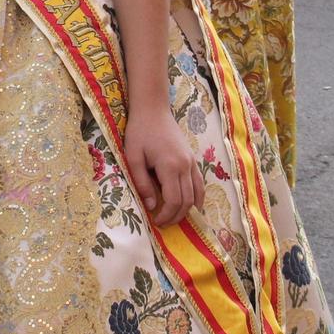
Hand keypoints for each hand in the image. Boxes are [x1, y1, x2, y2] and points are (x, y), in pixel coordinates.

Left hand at [124, 103, 203, 227]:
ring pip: (196, 194)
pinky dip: (197, 197)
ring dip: (187, 210)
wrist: (153, 110)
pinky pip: (200, 183)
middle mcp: (185, 166)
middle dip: (176, 216)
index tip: (155, 221)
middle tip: (163, 223)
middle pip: (187, 201)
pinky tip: (192, 206)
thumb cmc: (140, 132)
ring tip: (173, 217)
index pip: (174, 200)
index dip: (166, 215)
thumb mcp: (133, 157)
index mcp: (170, 166)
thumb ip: (142, 183)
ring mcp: (192, 162)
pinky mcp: (193, 159)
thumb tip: (151, 206)